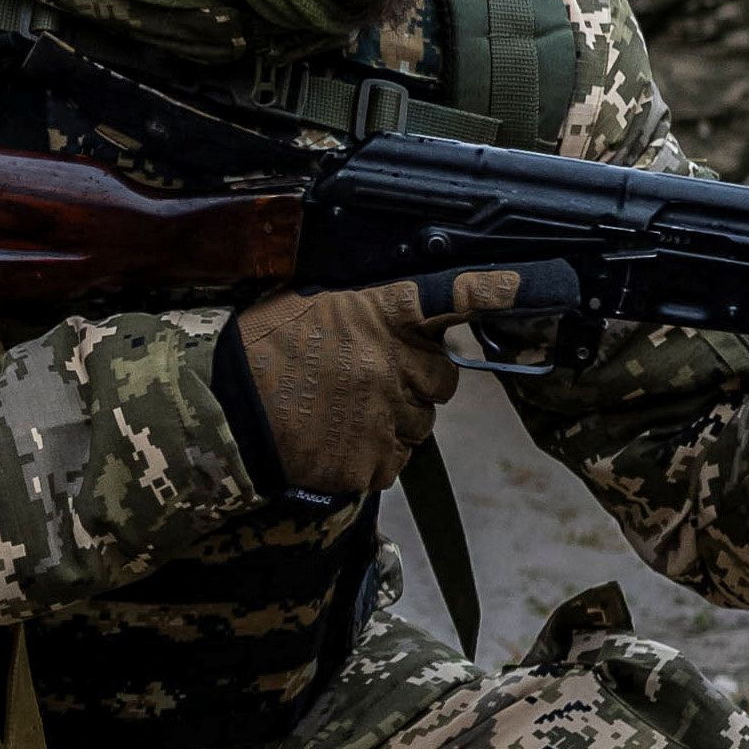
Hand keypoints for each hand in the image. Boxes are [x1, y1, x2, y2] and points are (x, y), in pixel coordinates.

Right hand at [228, 267, 516, 500]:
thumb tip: (403, 315)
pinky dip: (369, 456)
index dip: (492, 291)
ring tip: (338, 413)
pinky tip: (333, 440)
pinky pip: (392, 462)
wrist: (219, 414)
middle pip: (441, 379)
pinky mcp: (372, 464)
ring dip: (392, 420)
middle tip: (365, 378)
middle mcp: (394, 366)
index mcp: (380, 317)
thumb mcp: (310, 304)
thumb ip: (366, 309)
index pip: (451, 298)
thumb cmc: (260, 351)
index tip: (530, 283)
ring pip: (419, 425)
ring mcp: (387, 419)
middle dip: (415, 380)